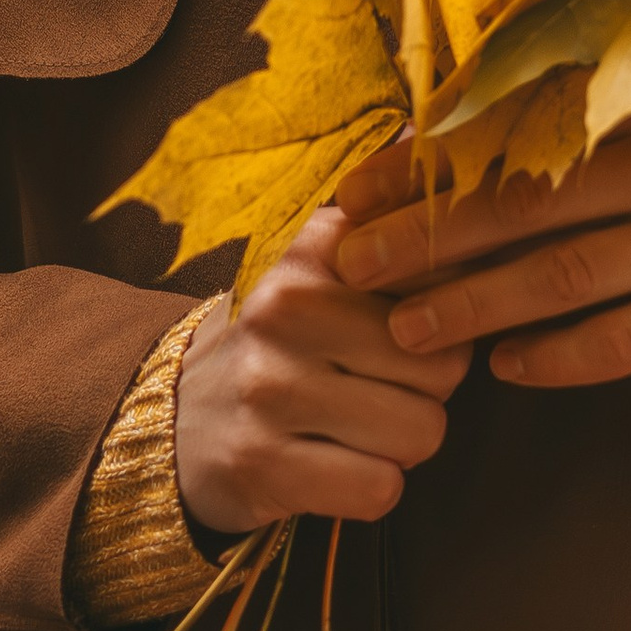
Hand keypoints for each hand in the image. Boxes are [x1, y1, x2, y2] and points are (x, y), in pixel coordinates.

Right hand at [172, 201, 471, 536]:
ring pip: (422, 430)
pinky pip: (381, 488)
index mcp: (317, 246)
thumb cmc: (286, 343)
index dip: (452, 309)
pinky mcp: (263, 463)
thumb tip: (438, 142)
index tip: (423, 320)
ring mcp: (272, 385)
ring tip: (362, 425)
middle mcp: (290, 304)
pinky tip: (339, 466)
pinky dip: (374, 487)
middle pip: (446, 362)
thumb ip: (394, 223)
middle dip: (432, 389)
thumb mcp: (327, 269)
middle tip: (383, 385)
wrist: (178, 420)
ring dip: (405, 443)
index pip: (444, 270)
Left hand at [330, 120, 630, 387]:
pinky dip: (562, 355)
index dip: (430, 165)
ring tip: (409, 329)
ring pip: (565, 276)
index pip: (514, 137)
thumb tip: (462, 151)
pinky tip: (508, 369)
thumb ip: (589, 142)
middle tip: (355, 262)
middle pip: (526, 204)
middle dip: (431, 236)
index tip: (358, 190)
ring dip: (478, 305)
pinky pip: (627, 340)